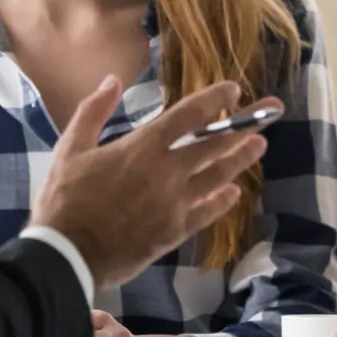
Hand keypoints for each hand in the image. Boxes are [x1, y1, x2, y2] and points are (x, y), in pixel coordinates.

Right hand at [31, 76, 273, 288]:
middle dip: (245, 124)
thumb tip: (112, 80)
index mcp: (143, 147)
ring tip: (261, 144)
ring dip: (241, 159)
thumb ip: (93, 110)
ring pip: (218, 177)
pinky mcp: (174, 232)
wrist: (67, 255)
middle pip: (215, 143)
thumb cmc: (64, 199)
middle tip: (272, 111)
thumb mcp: (70, 148)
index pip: (189, 116)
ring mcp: (174, 204)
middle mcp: (167, 173)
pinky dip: (222, 201)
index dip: (214, 100)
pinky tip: (235, 193)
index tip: (234, 88)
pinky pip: (206, 213)